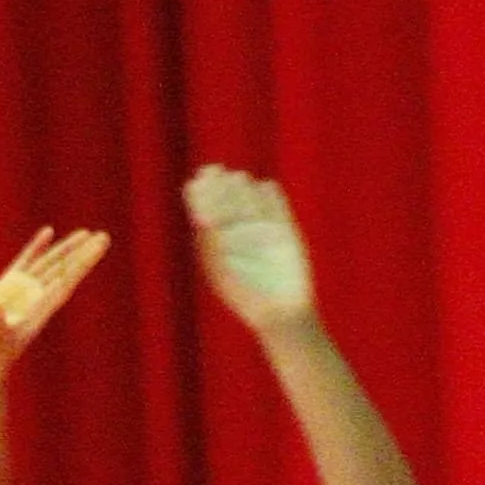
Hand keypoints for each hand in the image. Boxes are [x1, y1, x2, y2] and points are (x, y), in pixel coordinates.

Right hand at [0, 226, 105, 373]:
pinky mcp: (9, 286)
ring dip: (67, 248)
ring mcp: (25, 289)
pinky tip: (49, 232)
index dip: (83, 262)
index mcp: (42, 306)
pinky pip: (27, 260)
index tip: (99, 247)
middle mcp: (38, 295)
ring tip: (85, 233)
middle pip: (65, 268)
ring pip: (51, 262)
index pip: (67, 279)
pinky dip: (37, 247)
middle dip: (84, 252)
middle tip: (104, 236)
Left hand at [183, 166, 317, 333]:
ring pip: (250, 196)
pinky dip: (270, 194)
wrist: (281, 313)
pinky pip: (276, 204)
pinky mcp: (285, 230)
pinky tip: (265, 188)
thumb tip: (200, 215)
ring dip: (242, 185)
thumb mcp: (222, 270)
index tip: (198, 180)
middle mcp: (236, 231)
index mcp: (215, 240)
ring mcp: (261, 229)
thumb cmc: (245, 296)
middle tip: (215, 171)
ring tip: (238, 179)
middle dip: (220, 183)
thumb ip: (211, 243)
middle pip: (226, 196)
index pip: (204, 207)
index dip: (201, 191)